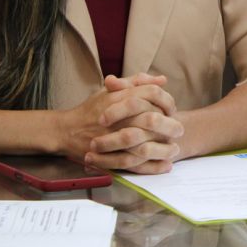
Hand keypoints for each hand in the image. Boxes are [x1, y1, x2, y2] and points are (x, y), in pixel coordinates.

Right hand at [61, 74, 182, 173]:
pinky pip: (133, 164)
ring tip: (175, 150)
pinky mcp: (108, 157)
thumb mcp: (111, 89)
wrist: (66, 130)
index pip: (151, 94)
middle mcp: (116, 117)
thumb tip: (162, 80)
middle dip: (170, 126)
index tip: (173, 110)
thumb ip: (137, 82)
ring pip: (143, 144)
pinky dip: (152, 166)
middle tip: (180, 130)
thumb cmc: (92, 108)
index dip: (167, 101)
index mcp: (118, 97)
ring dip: (163, 148)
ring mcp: (111, 138)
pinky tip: (165, 166)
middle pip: (151, 119)